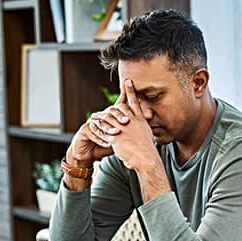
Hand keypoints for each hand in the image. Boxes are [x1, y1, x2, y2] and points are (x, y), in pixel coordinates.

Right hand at [66, 91, 128, 165]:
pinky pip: (92, 132)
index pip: (118, 105)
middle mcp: (100, 116)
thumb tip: (150, 116)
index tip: (131, 95)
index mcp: (110, 116)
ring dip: (109, 128)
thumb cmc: (107, 145)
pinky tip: (107, 143)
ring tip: (117, 133)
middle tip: (126, 121)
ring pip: (101, 122)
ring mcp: (91, 123)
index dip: (124, 96)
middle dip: (118, 116)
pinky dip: (100, 138)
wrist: (89, 155)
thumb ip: (133, 126)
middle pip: (109, 112)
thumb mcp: (121, 136)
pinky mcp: (83, 131)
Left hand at [106, 79, 170, 201]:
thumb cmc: (149, 150)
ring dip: (100, 117)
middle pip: (119, 109)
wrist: (147, 159)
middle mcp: (131, 121)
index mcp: (140, 120)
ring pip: (108, 119)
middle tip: (105, 107)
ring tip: (94, 116)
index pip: (134, 102)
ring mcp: (123, 129)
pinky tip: (92, 127)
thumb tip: (145, 125)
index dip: (130, 91)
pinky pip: (104, 131)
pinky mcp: (115, 138)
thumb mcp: (148, 135)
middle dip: (111, 107)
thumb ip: (143, 128)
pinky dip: (98, 128)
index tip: (127, 81)